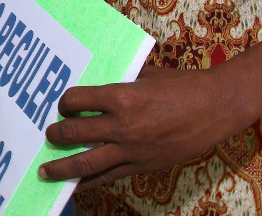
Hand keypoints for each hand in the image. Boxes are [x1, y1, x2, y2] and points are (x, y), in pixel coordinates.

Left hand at [39, 66, 236, 189]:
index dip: (65, 103)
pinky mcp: (142, 166)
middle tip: (49, 135)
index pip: (77, 100)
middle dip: (56, 135)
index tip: (63, 105)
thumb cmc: (182, 86)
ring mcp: (132, 150)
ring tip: (46, 171)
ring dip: (62, 168)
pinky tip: (76, 185)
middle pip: (75, 133)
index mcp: (122, 97)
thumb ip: (121, 84)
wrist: (216, 107)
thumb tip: (97, 88)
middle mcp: (123, 125)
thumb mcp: (146, 76)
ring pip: (86, 163)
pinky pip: (108, 177)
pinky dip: (89, 182)